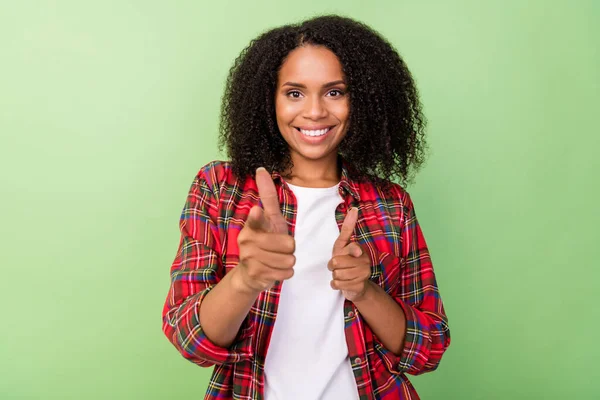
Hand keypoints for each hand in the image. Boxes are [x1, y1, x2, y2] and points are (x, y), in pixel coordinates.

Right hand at [233, 167, 295, 293]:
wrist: (251, 274)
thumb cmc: (265, 241)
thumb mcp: (270, 218)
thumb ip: (268, 196)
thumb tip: (261, 169)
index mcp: (251, 226)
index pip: (256, 219)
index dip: (258, 217)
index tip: (257, 211)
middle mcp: (247, 240)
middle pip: (288, 244)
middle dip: (290, 249)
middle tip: (279, 249)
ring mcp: (250, 258)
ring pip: (289, 260)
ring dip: (288, 261)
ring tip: (277, 259)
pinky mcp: (256, 274)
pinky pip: (286, 273)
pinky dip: (285, 273)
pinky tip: (274, 270)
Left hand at [327, 207, 372, 301]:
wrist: (355, 284)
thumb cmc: (345, 260)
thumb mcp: (343, 243)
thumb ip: (348, 228)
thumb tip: (354, 208)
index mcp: (360, 250)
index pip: (350, 248)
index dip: (338, 255)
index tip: (346, 257)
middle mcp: (365, 261)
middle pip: (337, 262)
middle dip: (332, 266)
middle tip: (338, 267)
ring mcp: (364, 275)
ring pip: (337, 274)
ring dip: (334, 276)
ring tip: (341, 274)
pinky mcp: (359, 286)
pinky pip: (338, 284)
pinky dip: (335, 284)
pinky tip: (342, 283)